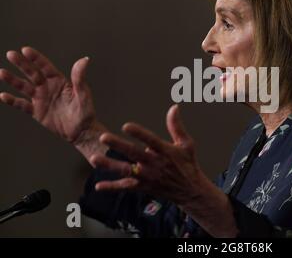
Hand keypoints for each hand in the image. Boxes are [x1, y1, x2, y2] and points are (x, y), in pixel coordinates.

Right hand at [0, 46, 107, 161]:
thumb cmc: (85, 112)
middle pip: (32, 73)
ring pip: (24, 87)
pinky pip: (22, 105)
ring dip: (13, 80)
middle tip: (10, 54)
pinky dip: (12, 100)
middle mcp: (48, 88)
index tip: (25, 50)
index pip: (45, 67)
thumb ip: (80, 78)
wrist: (81, 131)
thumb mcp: (83, 94)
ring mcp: (41, 99)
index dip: (36, 58)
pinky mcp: (37, 111)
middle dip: (21, 64)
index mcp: (59, 81)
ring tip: (1, 72)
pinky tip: (3, 95)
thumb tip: (84, 59)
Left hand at [91, 104, 238, 236]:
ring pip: (125, 170)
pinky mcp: (143, 186)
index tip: (126, 126)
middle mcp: (154, 163)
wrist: (189, 190)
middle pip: (133, 153)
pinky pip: (125, 187)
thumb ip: (177, 126)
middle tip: (103, 137)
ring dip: (109, 165)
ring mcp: (147, 176)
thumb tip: (174, 107)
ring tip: (94, 159)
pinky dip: (112, 187)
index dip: (138, 133)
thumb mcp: (186, 144)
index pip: (150, 140)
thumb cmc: (187, 164)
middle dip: (118, 145)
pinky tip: (98, 186)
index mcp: (164, 151)